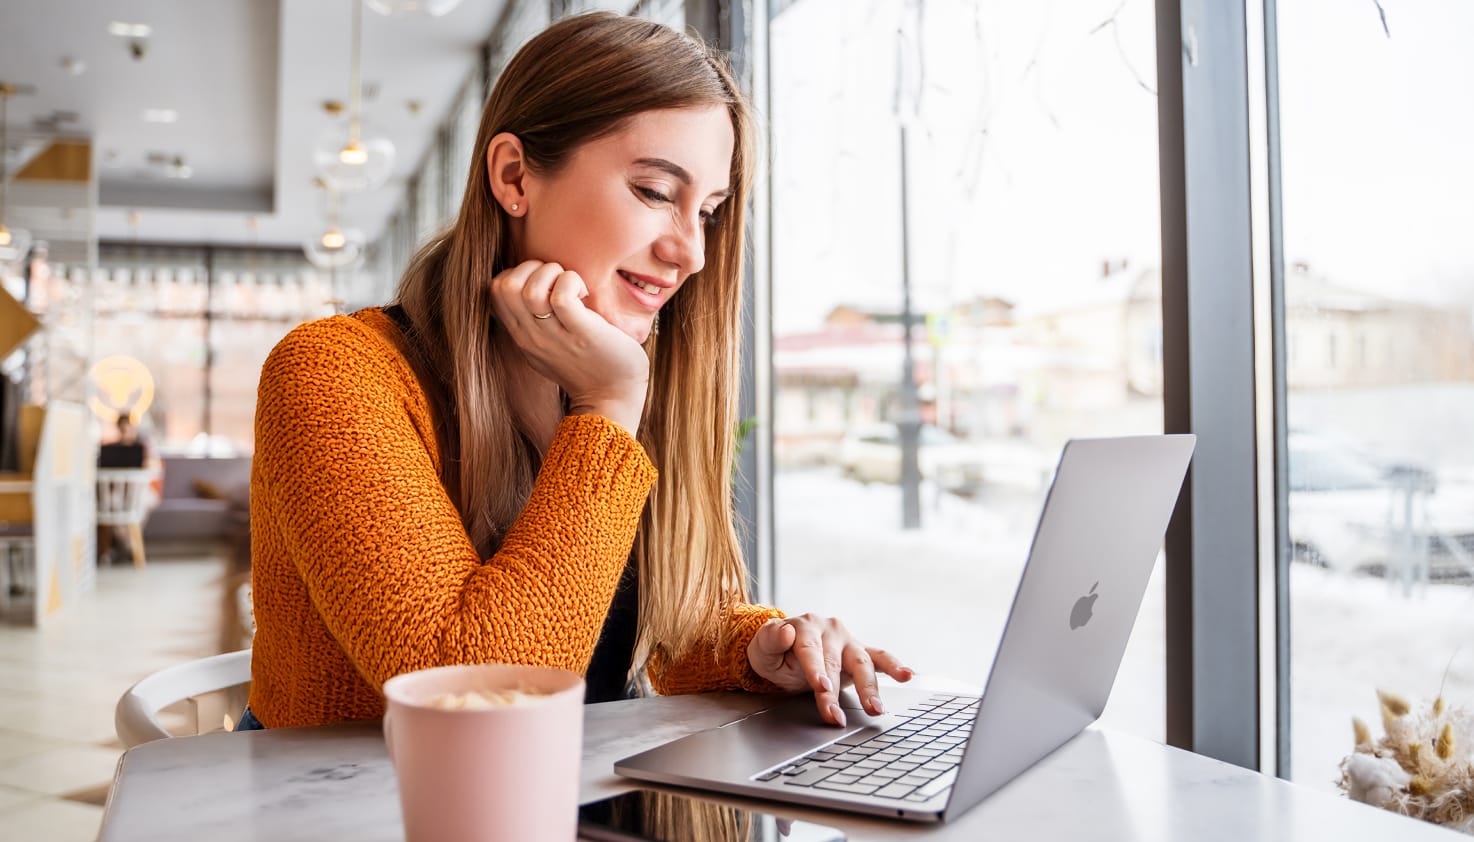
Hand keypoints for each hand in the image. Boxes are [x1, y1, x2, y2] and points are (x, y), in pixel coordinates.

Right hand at [488, 260, 649, 434]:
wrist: (612, 399)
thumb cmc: (587, 365)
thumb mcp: (548, 346)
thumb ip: (535, 323)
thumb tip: (533, 288)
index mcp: (522, 336)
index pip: (494, 291)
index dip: (516, 273)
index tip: (543, 282)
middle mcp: (531, 337)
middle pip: (504, 286)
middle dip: (531, 268)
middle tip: (557, 280)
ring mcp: (554, 337)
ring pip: (530, 289)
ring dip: (553, 273)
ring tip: (573, 286)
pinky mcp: (581, 334)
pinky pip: (562, 296)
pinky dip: (572, 282)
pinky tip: (585, 294)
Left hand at [747, 614, 913, 726]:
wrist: (785, 649)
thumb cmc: (774, 652)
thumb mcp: (762, 648)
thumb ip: (770, 639)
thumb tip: (785, 631)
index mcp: (805, 627)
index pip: (812, 652)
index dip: (816, 670)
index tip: (822, 688)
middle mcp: (830, 629)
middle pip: (835, 663)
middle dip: (836, 692)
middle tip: (836, 716)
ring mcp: (848, 640)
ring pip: (862, 664)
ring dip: (870, 688)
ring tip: (876, 708)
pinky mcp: (860, 651)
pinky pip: (880, 658)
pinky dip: (894, 667)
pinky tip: (907, 675)